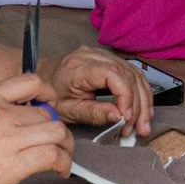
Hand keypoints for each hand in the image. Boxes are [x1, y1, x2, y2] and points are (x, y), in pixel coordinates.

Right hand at [0, 73, 72, 183]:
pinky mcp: (16, 164)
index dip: (47, 94)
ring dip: (65, 145)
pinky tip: (61, 171)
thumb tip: (9, 124)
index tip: (50, 105)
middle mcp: (0, 112)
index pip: (30, 82)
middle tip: (54, 142)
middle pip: (46, 113)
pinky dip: (64, 164)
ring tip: (63, 157)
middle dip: (54, 128)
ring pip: (57, 132)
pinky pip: (54, 156)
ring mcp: (9, 137)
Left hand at [39, 47, 153, 136]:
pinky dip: (140, 91)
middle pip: (128, 74)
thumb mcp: (66, 111)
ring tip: (142, 123)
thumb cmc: (50, 96)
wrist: (41, 79)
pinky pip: (131, 73)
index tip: (126, 117)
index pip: (113, 74)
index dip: (126, 95)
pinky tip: (141, 109)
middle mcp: (93, 56)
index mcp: (79, 67)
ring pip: (134, 73)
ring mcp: (103, 55)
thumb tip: (118, 117)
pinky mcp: (109, 59)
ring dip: (143, 99)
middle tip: (138, 128)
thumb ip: (92, 113)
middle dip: (138, 103)